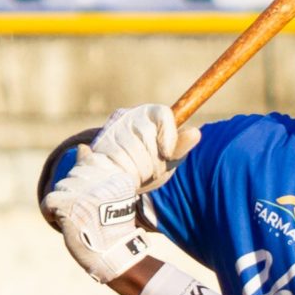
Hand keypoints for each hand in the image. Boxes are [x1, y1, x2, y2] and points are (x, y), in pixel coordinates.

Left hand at [43, 149, 157, 284]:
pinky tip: (64, 224)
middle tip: (88, 216)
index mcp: (116, 177)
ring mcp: (83, 193)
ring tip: (80, 221)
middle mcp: (100, 181)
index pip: (89, 161)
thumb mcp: (112, 194)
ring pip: (60, 189)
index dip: (86, 179)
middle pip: (72, 177)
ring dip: (65, 206)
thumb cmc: (112, 228)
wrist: (112, 255)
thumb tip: (82, 146)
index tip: (93, 198)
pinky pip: (48, 202)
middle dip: (75, 196)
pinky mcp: (67, 205)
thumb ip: (97, 170)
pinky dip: (51, 214)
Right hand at [85, 102, 201, 195]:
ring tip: (137, 174)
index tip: (167, 154)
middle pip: (147, 133)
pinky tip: (126, 176)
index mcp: (148, 114)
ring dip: (140, 169)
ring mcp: (111, 130)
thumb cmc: (146, 165)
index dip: (169, 136)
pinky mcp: (99, 146)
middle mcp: (127, 116)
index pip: (163, 114)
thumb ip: (179, 147)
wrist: (113, 180)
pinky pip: (118, 160)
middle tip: (150, 170)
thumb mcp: (167, 159)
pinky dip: (126, 173)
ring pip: (133, 148)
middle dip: (152, 159)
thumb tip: (196, 132)